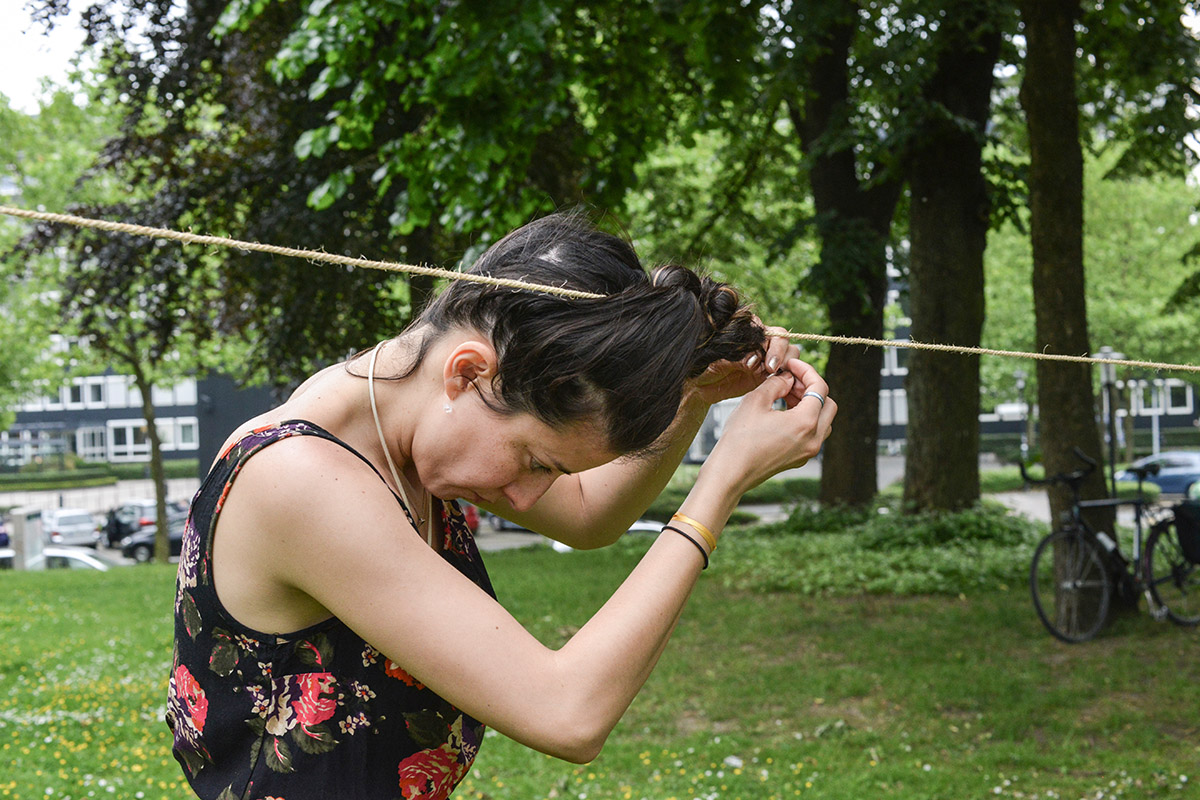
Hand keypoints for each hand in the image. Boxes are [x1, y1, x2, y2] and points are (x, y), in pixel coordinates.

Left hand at [688, 325, 799, 405]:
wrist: (700, 388)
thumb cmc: (701, 368)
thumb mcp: (712, 358)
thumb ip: (732, 354)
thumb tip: (751, 357)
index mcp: (742, 331)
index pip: (759, 327)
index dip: (759, 343)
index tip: (750, 362)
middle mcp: (757, 340)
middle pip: (780, 336)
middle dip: (778, 351)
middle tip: (769, 369)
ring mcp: (765, 355)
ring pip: (789, 350)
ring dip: (784, 361)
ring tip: (771, 375)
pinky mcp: (770, 372)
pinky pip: (788, 369)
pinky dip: (787, 375)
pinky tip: (774, 383)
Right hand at [702, 358, 835, 494]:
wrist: (730, 473)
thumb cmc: (739, 438)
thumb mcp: (755, 401)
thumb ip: (777, 383)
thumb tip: (788, 378)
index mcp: (806, 423)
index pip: (820, 387)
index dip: (806, 370)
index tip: (791, 365)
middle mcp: (813, 439)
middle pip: (829, 404)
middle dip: (812, 388)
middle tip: (790, 380)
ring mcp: (808, 451)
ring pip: (823, 420)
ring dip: (810, 404)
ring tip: (786, 395)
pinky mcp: (800, 458)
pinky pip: (812, 433)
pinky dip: (804, 418)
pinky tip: (782, 412)